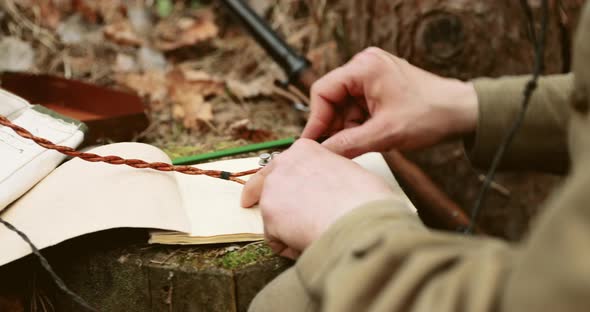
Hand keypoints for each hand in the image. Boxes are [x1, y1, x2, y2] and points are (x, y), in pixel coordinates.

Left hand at [241, 139, 397, 258]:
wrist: (360, 218)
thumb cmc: (366, 199)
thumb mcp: (350, 172)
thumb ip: (331, 175)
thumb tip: (334, 190)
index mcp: (305, 149)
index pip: (285, 163)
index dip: (284, 178)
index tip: (280, 185)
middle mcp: (284, 163)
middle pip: (265, 182)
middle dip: (260, 195)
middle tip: (253, 203)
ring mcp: (273, 189)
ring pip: (272, 213)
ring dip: (285, 227)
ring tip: (312, 235)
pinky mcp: (269, 215)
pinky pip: (275, 238)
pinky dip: (288, 245)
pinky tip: (307, 244)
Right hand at [302, 47, 477, 157]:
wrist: (462, 113)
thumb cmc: (431, 114)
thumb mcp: (384, 134)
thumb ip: (348, 144)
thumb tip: (321, 153)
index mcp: (364, 68)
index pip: (323, 91)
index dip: (316, 120)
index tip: (313, 143)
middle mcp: (365, 66)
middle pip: (332, 99)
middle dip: (334, 125)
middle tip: (335, 149)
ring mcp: (372, 76)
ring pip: (343, 106)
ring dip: (347, 127)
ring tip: (360, 144)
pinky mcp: (379, 88)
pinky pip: (356, 108)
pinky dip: (358, 125)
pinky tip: (367, 138)